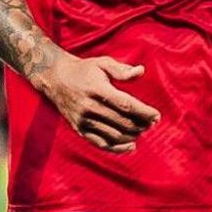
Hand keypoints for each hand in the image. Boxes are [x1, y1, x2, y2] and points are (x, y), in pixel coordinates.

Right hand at [32, 49, 159, 151]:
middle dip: (141, 124)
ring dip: (132, 135)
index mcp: (97, 89)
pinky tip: (131, 145)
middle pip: (122, 122)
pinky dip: (117, 148)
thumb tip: (141, 71)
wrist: (55, 78)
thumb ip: (122, 70)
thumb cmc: (84, 70)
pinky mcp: (79, 129)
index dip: (144, 112)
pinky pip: (101, 143)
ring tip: (142, 131)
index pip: (126, 105)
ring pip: (114, 135)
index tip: (156, 116)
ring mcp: (83, 120)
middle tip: (151, 123)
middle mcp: (89, 107)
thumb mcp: (102, 63)